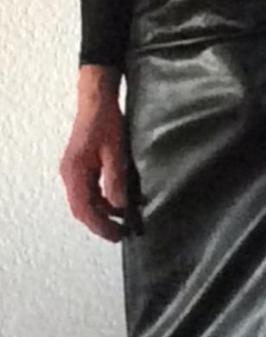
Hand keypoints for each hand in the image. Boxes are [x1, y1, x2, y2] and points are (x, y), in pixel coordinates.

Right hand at [59, 95, 128, 242]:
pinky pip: (90, 190)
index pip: (85, 209)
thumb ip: (116, 180)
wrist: (97, 100)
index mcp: (75, 172)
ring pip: (86, 201)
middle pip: (83, 209)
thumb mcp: (116, 152)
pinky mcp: (81, 166)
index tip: (116, 236)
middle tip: (122, 234)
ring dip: (104, 212)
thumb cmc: (105, 122)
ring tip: (125, 220)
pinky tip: (121, 201)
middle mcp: (70, 174)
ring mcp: (74, 170)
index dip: (100, 226)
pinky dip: (104, 199)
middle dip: (101, 223)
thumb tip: (119, 206)